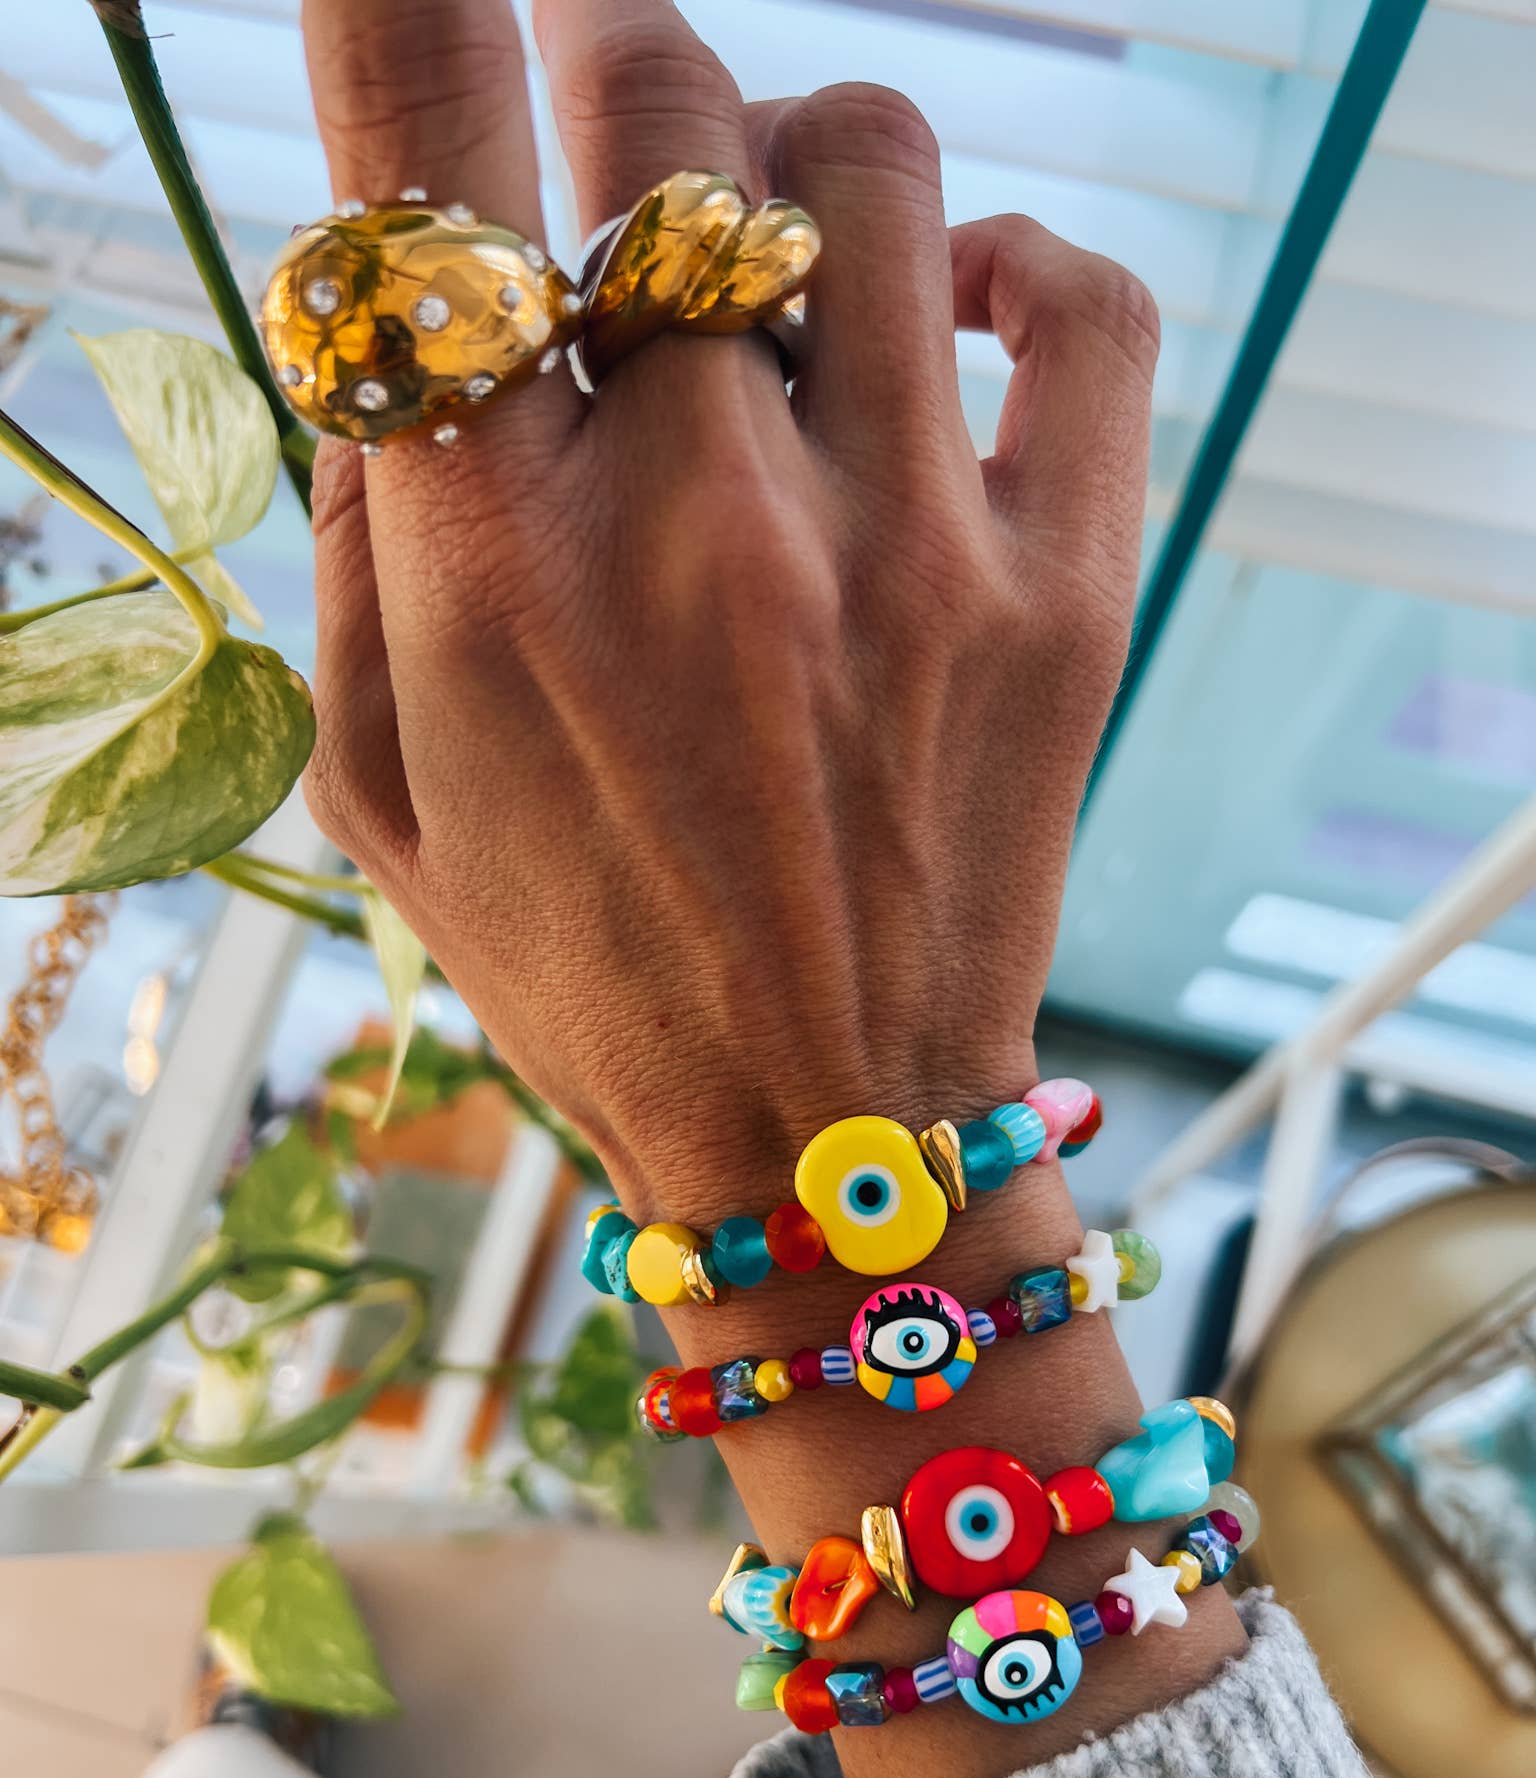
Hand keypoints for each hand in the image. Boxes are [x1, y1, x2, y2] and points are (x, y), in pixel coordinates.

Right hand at [300, 0, 1160, 1220]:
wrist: (826, 1145)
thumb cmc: (591, 975)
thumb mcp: (388, 798)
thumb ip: (353, 551)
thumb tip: (391, 343)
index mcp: (497, 571)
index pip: (415, 178)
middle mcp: (702, 523)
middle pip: (663, 96)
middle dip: (614, 72)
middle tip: (614, 148)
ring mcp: (908, 546)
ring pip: (871, 156)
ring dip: (797, 164)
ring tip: (778, 276)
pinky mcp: (1066, 594)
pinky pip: (1085, 305)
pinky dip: (1019, 264)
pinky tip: (956, 319)